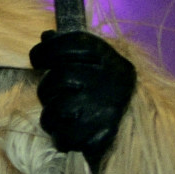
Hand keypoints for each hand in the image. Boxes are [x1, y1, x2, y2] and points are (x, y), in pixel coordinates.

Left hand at [29, 29, 136, 173]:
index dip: (47, 50)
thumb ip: (71, 50)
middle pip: (60, 77)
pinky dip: (60, 137)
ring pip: (56, 110)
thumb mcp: (97, 64)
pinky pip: (64, 136)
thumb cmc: (107, 91)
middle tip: (50, 95)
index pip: (72, 43)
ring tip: (58, 117)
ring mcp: (104, 109)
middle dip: (46, 89)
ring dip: (50, 116)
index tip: (36, 59)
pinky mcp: (100, 135)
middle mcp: (108, 80)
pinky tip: (68, 133)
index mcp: (108, 59)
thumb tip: (46, 35)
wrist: (138, 126)